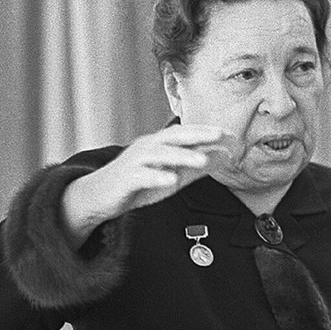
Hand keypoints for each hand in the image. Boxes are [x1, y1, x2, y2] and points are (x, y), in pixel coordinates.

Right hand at [61, 124, 231, 247]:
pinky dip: (158, 175)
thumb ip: (197, 168)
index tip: (232, 135)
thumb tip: (224, 157)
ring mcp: (136, 161)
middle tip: (220, 134)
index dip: (209, 133)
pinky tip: (172, 179)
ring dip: (182, 155)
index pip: (187, 134)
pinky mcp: (126, 178)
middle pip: (175, 136)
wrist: (99, 196)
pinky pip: (143, 175)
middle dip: (198, 133)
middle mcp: (148, 147)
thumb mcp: (172, 175)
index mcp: (160, 145)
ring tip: (202, 159)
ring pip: (160, 154)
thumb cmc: (137, 183)